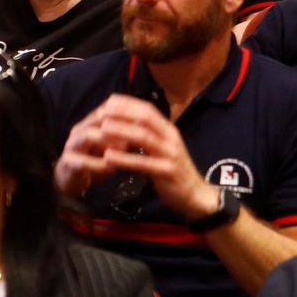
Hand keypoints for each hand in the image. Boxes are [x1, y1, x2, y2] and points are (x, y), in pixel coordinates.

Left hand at [56, 94, 217, 219]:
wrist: (196, 195)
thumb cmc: (174, 170)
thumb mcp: (163, 148)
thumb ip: (149, 135)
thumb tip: (127, 122)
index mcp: (169, 130)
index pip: (148, 110)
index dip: (128, 103)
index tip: (109, 100)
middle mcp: (171, 138)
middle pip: (146, 119)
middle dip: (122, 113)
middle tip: (101, 113)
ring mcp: (170, 154)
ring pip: (144, 137)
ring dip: (121, 131)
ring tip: (101, 129)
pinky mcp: (167, 171)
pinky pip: (143, 163)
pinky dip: (125, 159)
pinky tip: (108, 157)